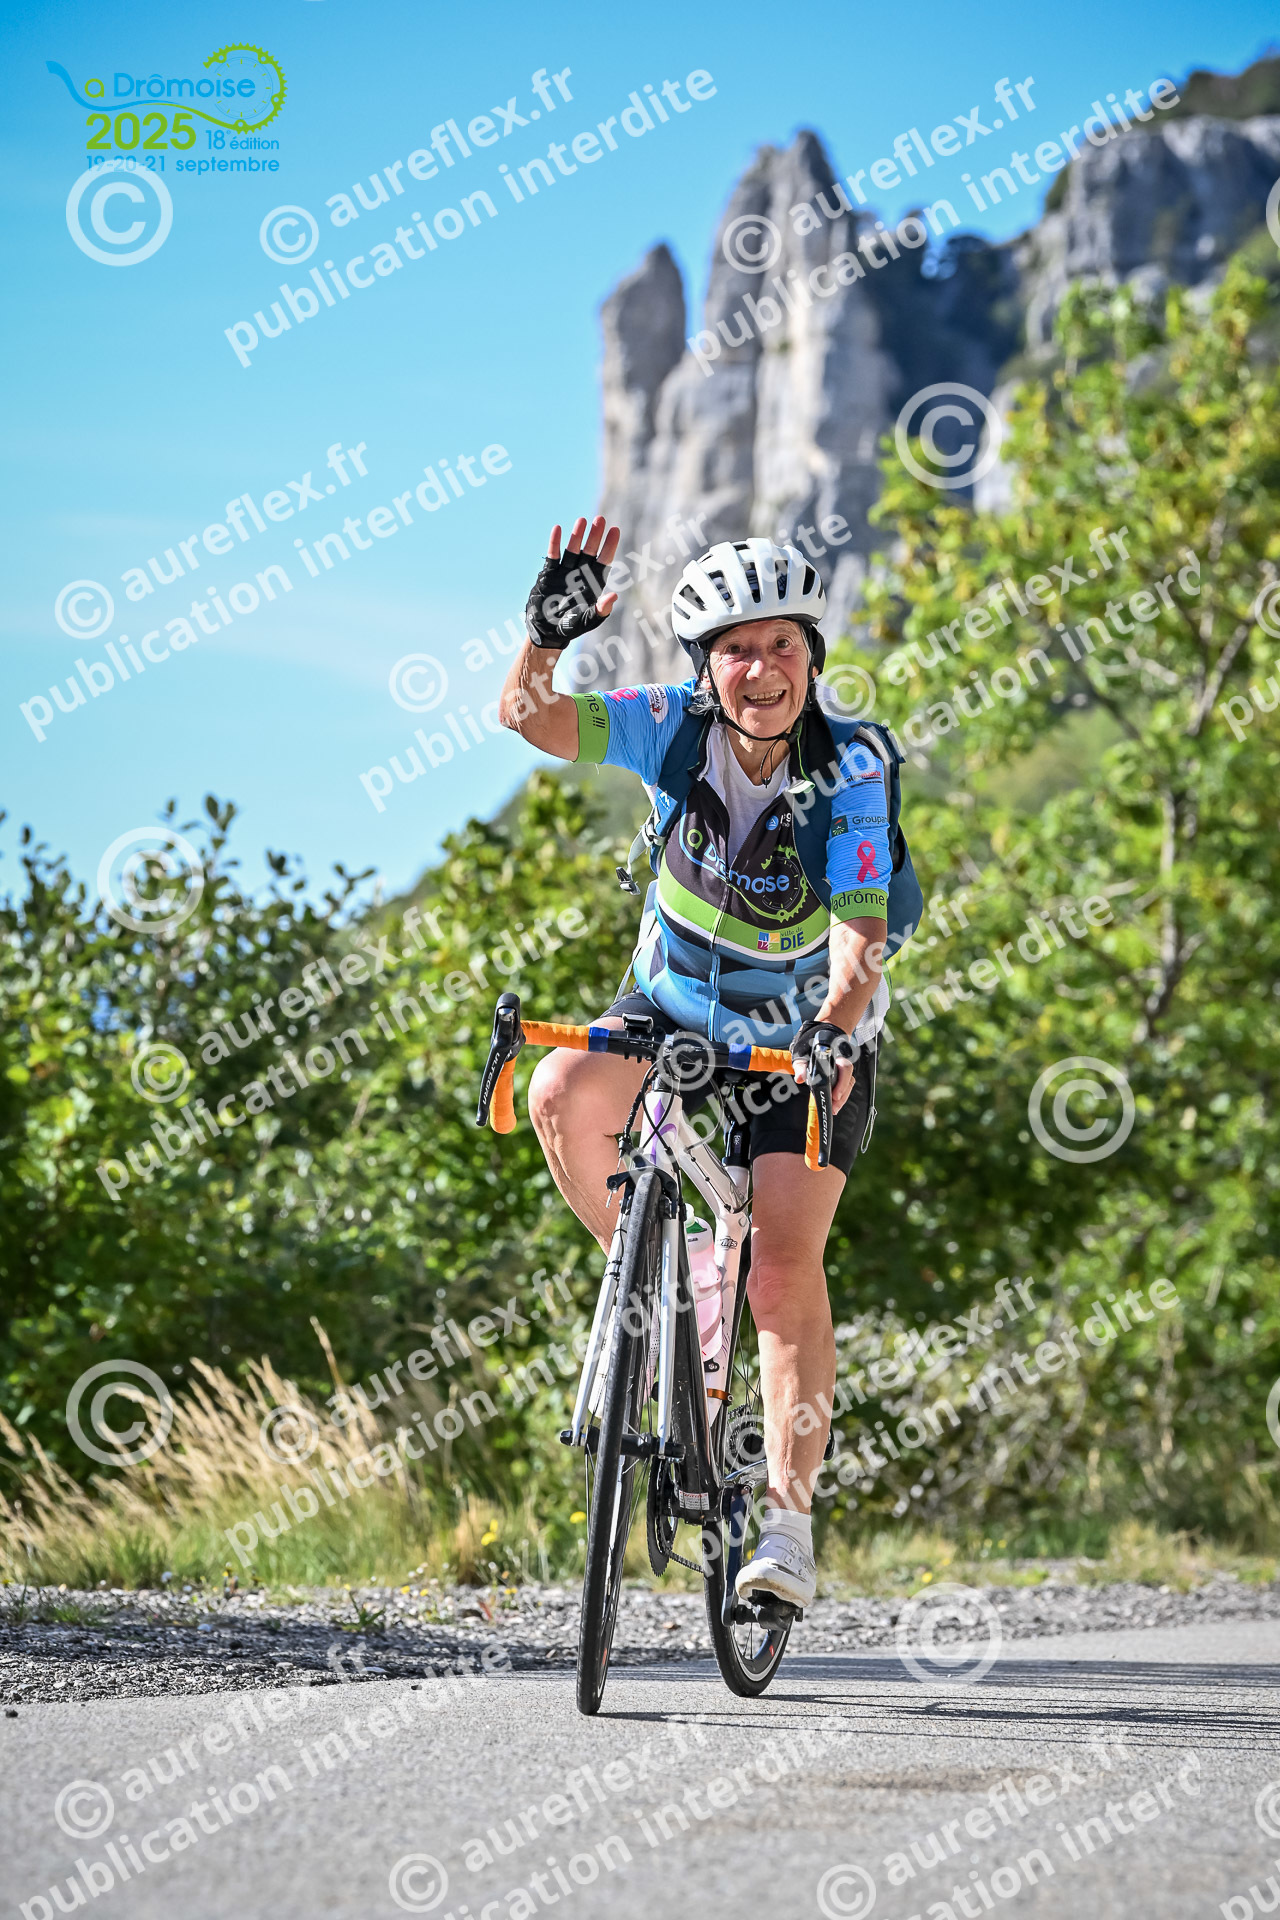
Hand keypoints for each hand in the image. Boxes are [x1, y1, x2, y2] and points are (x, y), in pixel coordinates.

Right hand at [525, 515, 620, 649]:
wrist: (546, 631)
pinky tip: (558, 529)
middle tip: (600, 519)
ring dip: (577, 536)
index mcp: (593, 584)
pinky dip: (555, 543)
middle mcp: (580, 574)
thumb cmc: (570, 627)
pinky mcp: (549, 574)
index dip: (609, 546)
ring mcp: (564, 572)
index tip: (615, 530)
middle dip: (595, 536)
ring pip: (572, 550)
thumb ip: (600, 610)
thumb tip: (613, 596)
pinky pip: (553, 556)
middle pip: (590, 551)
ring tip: (582, 521)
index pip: (603, 561)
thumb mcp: (587, 621)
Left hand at [792, 1018, 857, 1112]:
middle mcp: (843, 1060)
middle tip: (833, 1108)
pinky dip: (841, 1094)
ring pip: (849, 1083)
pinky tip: (835, 1103)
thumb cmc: (811, 1042)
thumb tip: (799, 1079)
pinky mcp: (842, 1072)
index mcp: (835, 1053)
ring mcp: (844, 1066)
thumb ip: (800, 1065)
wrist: (822, 1031)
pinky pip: (846, 1084)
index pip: (844, 1068)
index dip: (842, 1083)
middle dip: (842, 1095)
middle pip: (849, 1079)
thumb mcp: (802, 1052)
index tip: (835, 1096)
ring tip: (834, 1109)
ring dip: (843, 1097)